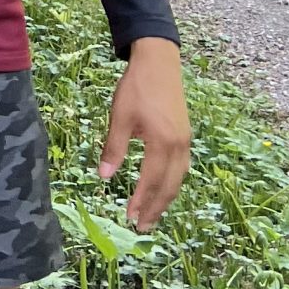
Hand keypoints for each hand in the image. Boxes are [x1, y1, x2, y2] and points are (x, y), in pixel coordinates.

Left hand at [99, 36, 190, 228]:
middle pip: (169, 186)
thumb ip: (114, 148)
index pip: (151, 181)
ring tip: (152, 214)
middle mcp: (179, 146)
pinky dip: (171, 183)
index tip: (130, 218)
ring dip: (165, 198)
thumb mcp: (120, 117)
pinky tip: (162, 188)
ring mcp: (185, 141)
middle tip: (142, 226)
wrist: (159, 62)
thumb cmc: (136, 87)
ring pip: (178, 179)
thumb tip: (103, 176)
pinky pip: (181, 168)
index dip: (141, 201)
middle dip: (156, 208)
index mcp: (163, 143)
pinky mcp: (185, 135)